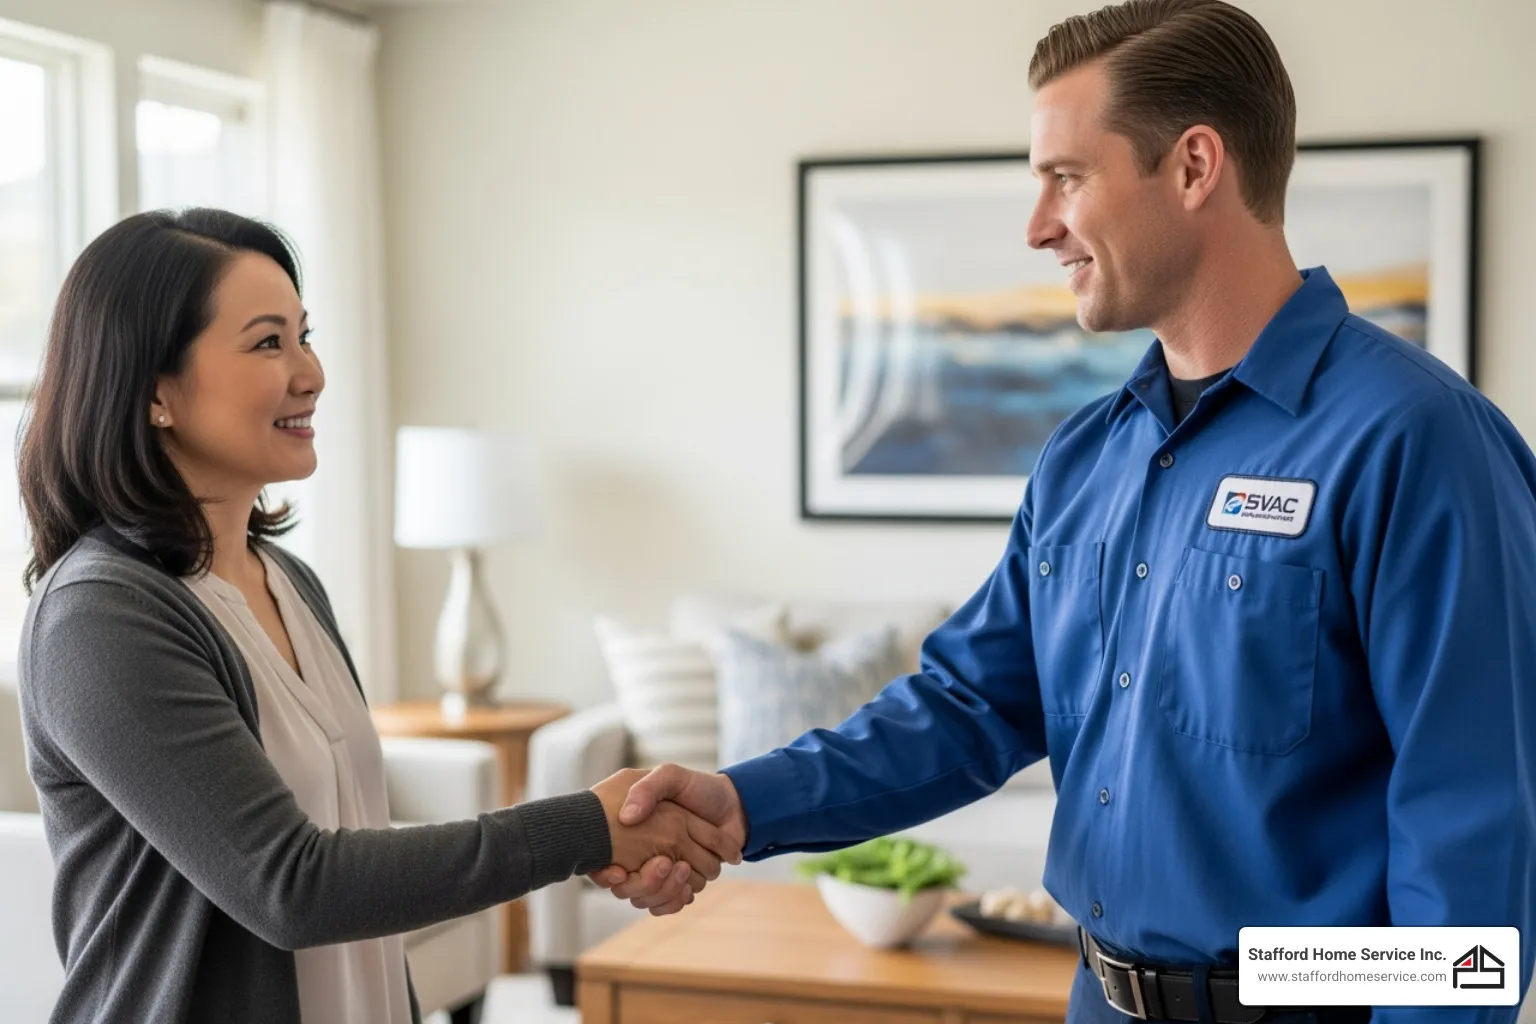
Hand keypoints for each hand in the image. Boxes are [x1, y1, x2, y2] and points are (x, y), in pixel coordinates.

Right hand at [588, 763, 747, 914]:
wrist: (731, 805)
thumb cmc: (697, 788)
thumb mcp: (670, 776)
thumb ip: (648, 789)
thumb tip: (627, 817)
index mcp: (630, 833)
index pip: (603, 865)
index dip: (605, 875)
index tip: (618, 872)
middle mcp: (639, 855)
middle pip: (627, 888)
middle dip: (645, 882)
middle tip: (664, 863)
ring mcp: (658, 872)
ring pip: (648, 899)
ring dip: (666, 889)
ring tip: (682, 868)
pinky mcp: (677, 885)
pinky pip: (666, 906)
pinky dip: (675, 901)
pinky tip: (686, 888)